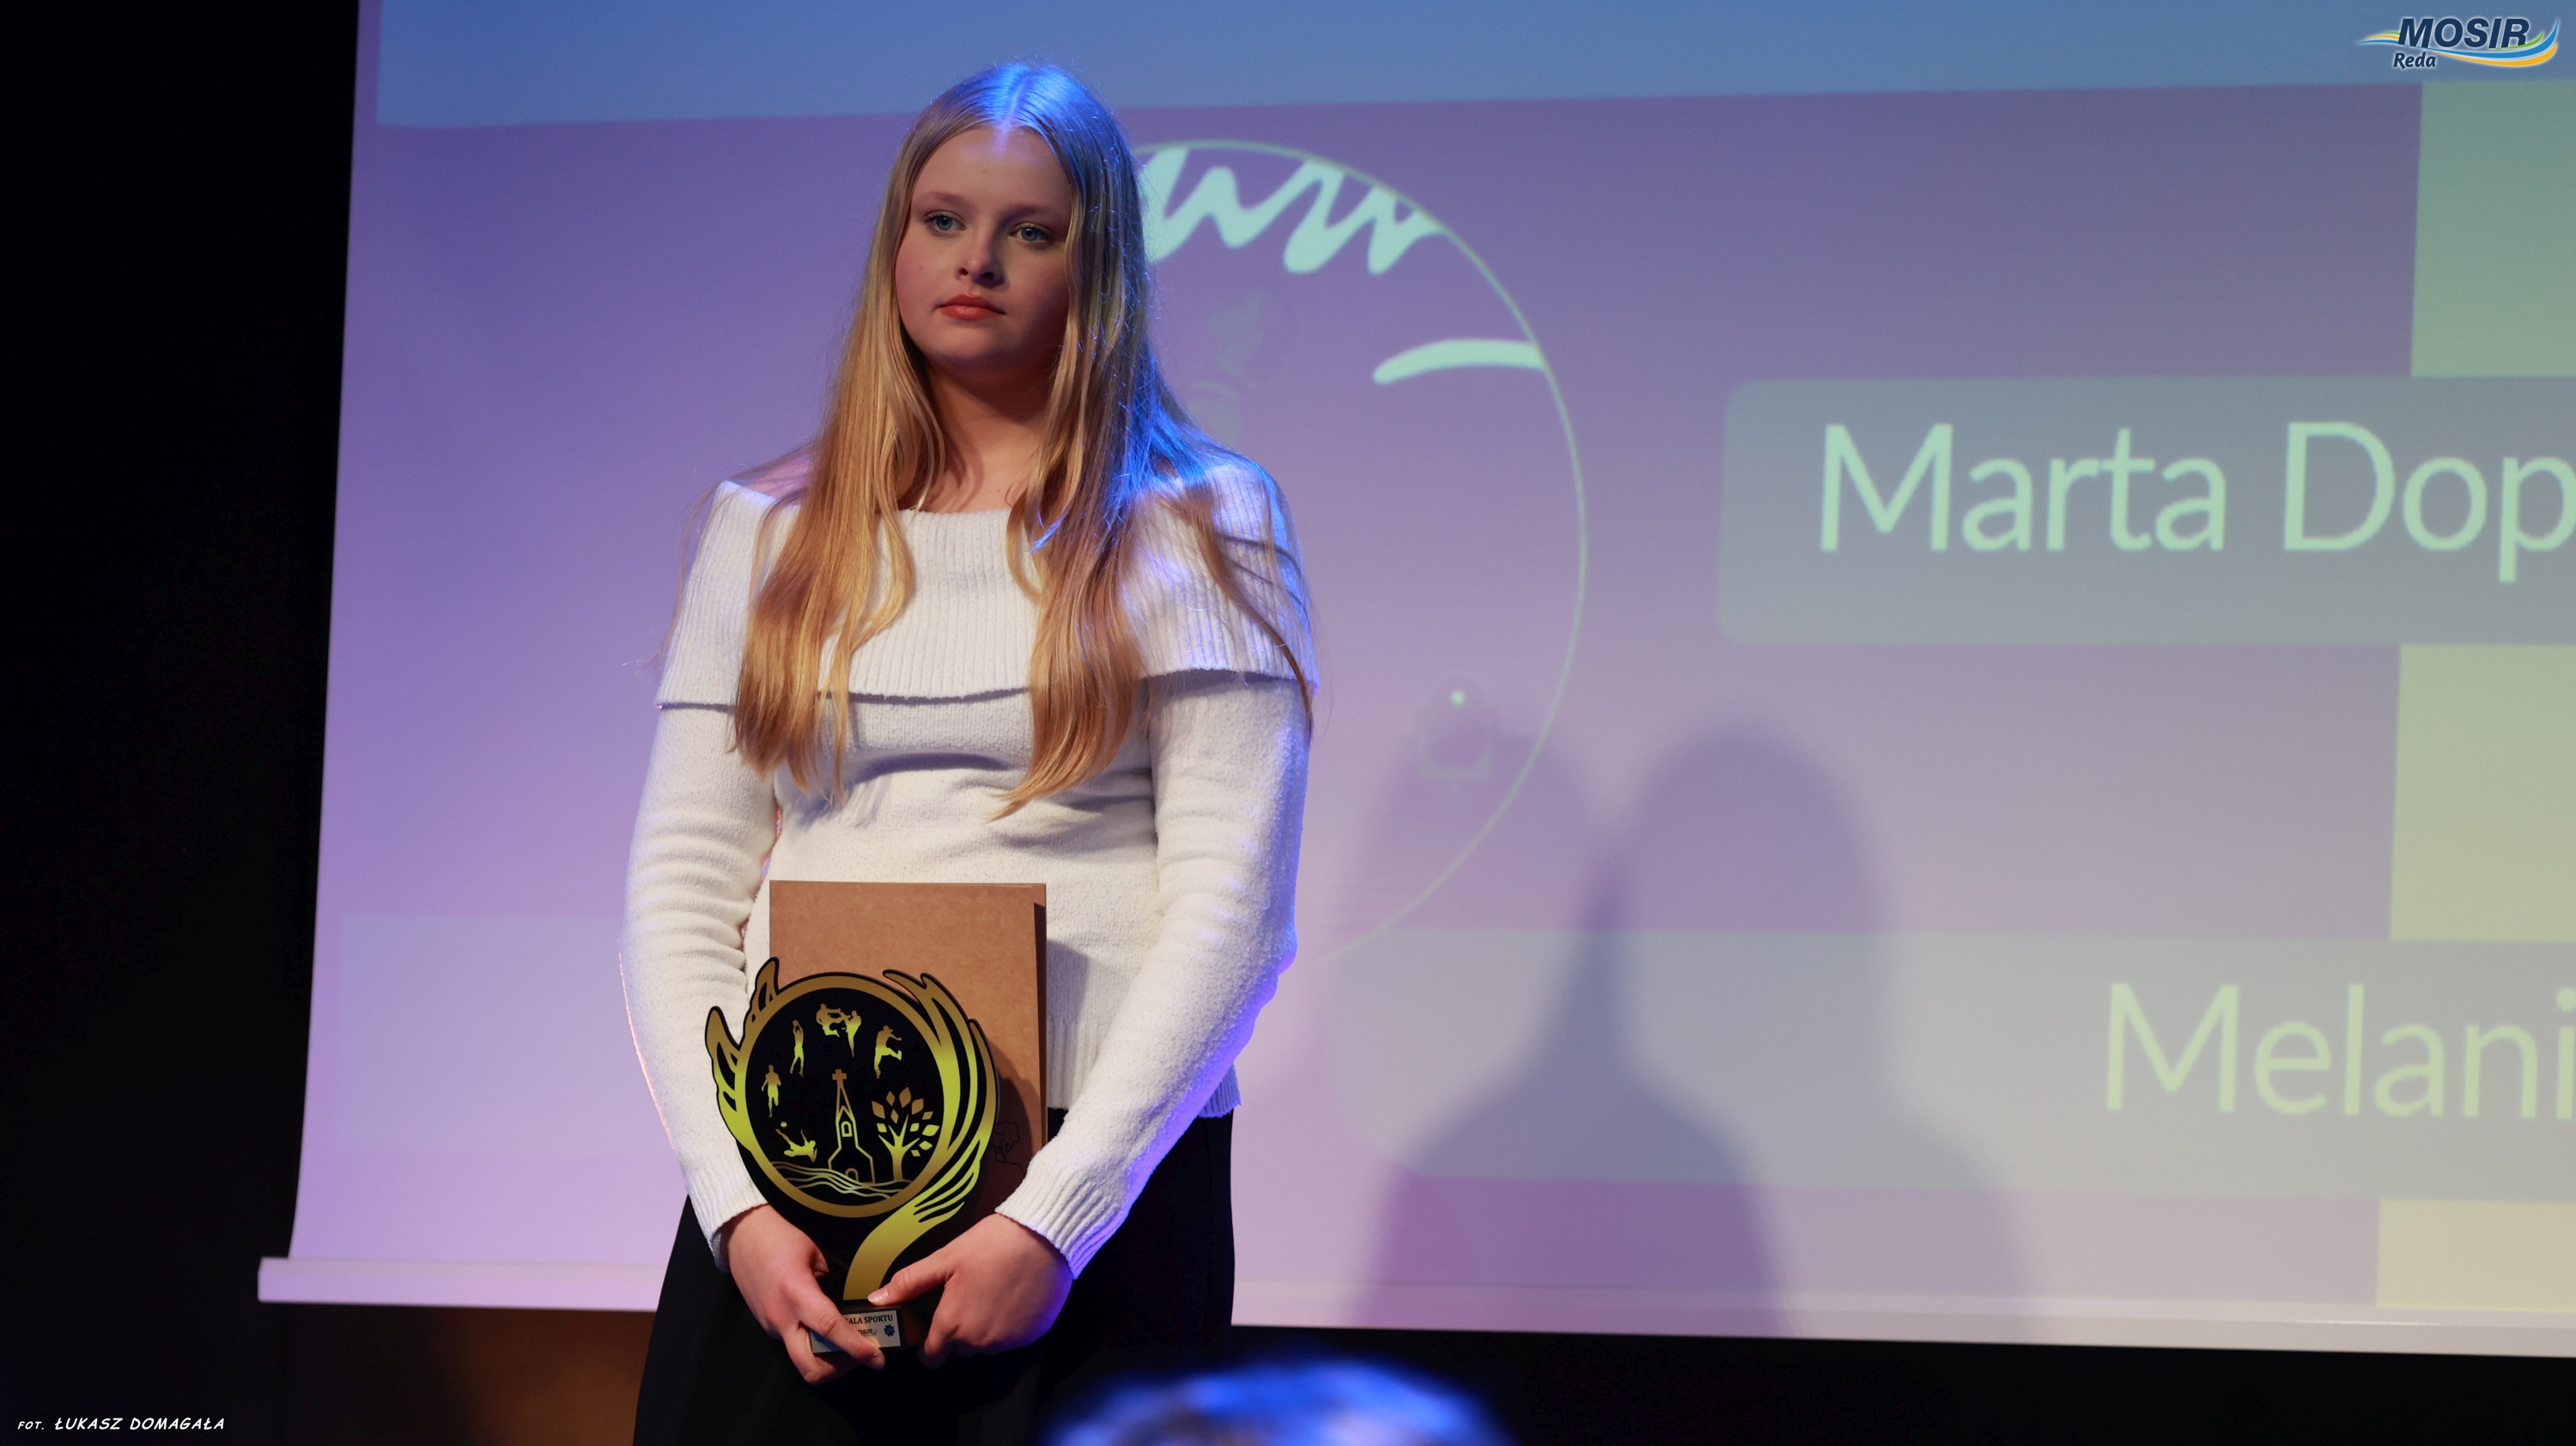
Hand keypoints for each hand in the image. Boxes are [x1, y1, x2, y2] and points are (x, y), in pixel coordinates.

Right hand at [721, 1205, 884, 1380]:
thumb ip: (831, 1284)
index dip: (856, 1347)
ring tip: (847, 1345)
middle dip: (839, 1369)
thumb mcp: (815, 1254)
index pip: (830, 1329)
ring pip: (801, 1360)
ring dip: (827, 1361)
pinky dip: (813, 1346)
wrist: (741, 1235)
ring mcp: (771, 1326)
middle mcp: (781, 1318)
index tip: (877, 1358)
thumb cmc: (780, 1237)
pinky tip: (825, 1331)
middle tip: (862, 1356)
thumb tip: (850, 1306)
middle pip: (810, 1366)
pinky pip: (793, 1345)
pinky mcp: (767, 1327)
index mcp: (796, 1293)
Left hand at [870, 1214, 1070, 1366]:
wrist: (1043, 1237)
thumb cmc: (989, 1245)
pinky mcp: (1032, 1336)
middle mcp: (979, 1341)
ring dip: (985, 1328)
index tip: (936, 1323)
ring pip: (986, 1344)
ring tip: (992, 1293)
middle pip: (960, 1349)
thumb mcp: (945, 1259)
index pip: (932, 1357)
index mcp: (953, 1325)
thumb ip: (909, 1283)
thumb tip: (877, 1299)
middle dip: (960, 1330)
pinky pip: (1011, 1338)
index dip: (930, 1343)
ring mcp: (1008, 1342)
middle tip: (968, 1296)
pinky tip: (1013, 1297)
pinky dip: (1009, 1324)